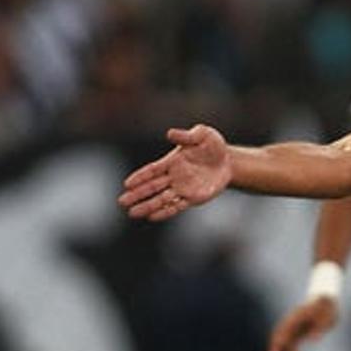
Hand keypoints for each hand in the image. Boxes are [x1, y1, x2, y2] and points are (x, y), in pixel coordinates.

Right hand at [119, 124, 234, 220]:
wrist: (229, 161)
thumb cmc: (213, 145)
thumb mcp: (203, 135)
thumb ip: (187, 136)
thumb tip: (170, 134)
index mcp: (171, 161)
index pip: (152, 170)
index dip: (140, 177)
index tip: (127, 184)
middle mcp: (173, 176)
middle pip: (151, 187)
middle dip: (137, 195)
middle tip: (121, 202)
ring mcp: (182, 188)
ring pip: (161, 199)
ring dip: (147, 206)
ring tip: (132, 213)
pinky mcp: (193, 198)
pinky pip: (176, 206)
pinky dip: (165, 212)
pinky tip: (152, 217)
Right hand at [267, 296, 340, 350]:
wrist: (328, 301)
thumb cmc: (326, 306)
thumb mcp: (326, 316)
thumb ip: (319, 327)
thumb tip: (312, 340)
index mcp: (294, 318)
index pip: (281, 332)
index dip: (276, 344)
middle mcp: (290, 324)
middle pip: (280, 339)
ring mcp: (293, 330)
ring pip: (287, 347)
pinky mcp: (298, 335)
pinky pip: (292, 349)